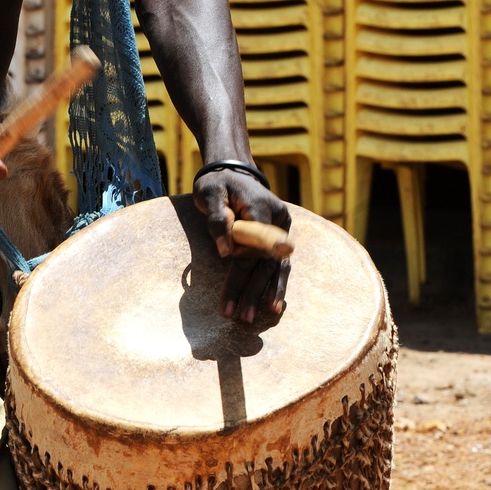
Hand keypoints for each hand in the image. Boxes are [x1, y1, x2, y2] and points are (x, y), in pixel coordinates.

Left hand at [193, 167, 291, 322]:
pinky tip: (273, 307)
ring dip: (265, 294)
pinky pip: (278, 265)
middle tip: (241, 318)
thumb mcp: (209, 194)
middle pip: (265, 262)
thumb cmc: (216, 183)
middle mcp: (277, 220)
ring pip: (276, 267)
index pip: (252, 249)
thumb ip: (216, 219)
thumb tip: (225, 251)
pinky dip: (276, 286)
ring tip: (254, 318)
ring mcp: (281, 230)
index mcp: (260, 208)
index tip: (227, 301)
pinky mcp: (278, 239)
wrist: (232, 171)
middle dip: (252, 292)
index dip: (239, 276)